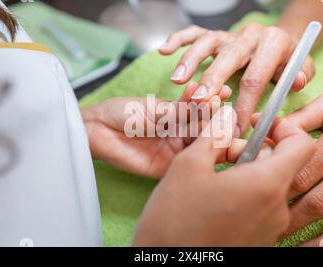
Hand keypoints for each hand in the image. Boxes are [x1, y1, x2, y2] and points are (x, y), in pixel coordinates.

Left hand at [81, 83, 231, 177]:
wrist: (97, 130)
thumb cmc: (122, 112)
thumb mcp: (153, 107)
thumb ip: (178, 110)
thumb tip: (205, 103)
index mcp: (176, 115)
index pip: (200, 109)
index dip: (212, 101)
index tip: (224, 90)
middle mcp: (179, 133)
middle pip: (203, 127)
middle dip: (215, 117)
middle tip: (224, 107)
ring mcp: (174, 150)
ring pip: (198, 144)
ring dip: (209, 133)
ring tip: (219, 120)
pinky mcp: (167, 167)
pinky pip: (185, 161)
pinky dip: (196, 152)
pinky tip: (205, 141)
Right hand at [133, 107, 315, 245]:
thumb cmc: (175, 221)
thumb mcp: (188, 166)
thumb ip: (213, 135)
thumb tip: (226, 116)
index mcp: (266, 184)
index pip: (302, 144)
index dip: (284, 127)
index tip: (258, 125)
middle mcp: (277, 209)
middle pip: (283, 165)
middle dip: (255, 151)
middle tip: (221, 153)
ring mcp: (271, 229)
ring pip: (270, 186)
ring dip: (247, 173)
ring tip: (213, 179)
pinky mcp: (260, 241)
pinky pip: (262, 208)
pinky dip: (246, 195)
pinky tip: (216, 201)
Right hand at [159, 23, 314, 134]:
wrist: (281, 40)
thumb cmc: (287, 62)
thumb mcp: (302, 68)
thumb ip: (301, 75)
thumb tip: (297, 82)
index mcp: (273, 43)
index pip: (256, 76)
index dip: (245, 102)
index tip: (234, 125)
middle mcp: (249, 36)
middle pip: (228, 57)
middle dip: (213, 80)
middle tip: (200, 100)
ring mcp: (230, 35)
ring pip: (207, 43)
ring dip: (191, 61)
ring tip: (178, 81)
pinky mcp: (216, 35)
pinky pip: (194, 32)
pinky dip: (179, 39)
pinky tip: (164, 50)